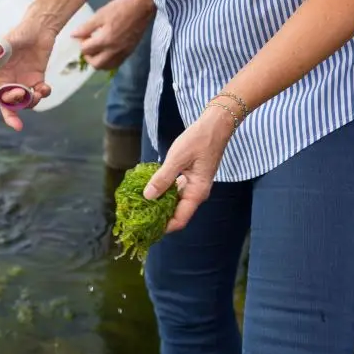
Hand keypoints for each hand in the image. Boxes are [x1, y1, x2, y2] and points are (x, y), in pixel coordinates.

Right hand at [0, 19, 54, 130]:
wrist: (37, 28)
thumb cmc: (15, 35)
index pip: (0, 101)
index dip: (7, 113)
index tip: (15, 121)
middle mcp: (11, 82)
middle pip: (14, 105)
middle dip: (20, 105)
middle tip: (26, 93)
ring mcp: (25, 81)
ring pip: (28, 101)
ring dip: (34, 101)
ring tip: (38, 92)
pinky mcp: (38, 78)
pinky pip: (41, 92)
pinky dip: (44, 93)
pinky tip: (45, 88)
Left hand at [70, 0, 154, 69]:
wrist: (142, 8)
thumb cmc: (120, 8)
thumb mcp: (100, 15)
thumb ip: (86, 27)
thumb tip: (73, 35)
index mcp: (105, 40)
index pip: (86, 50)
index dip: (81, 43)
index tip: (82, 36)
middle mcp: (114, 50)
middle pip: (96, 64)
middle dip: (88, 57)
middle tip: (87, 47)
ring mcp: (123, 53)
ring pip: (107, 67)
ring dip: (98, 62)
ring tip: (97, 51)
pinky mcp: (129, 52)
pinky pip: (116, 64)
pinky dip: (109, 62)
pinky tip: (107, 52)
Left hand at [141, 105, 235, 232]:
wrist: (215, 125)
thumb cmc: (199, 140)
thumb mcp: (177, 158)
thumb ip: (163, 178)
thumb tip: (147, 197)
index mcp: (196, 193)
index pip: (179, 220)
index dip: (163, 227)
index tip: (145, 228)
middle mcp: (196, 193)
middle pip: (176, 214)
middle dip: (158, 217)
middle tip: (138, 216)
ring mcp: (193, 186)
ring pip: (175, 203)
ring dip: (160, 204)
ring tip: (140, 205)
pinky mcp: (190, 178)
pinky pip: (176, 191)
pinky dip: (164, 192)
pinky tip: (151, 188)